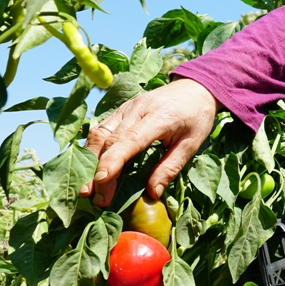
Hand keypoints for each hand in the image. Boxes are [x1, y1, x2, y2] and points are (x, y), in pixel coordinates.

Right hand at [83, 78, 217, 206]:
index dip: (113, 161)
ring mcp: (126, 107)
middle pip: (109, 140)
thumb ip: (171, 167)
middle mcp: (138, 109)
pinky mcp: (121, 109)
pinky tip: (92, 168)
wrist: (195, 87)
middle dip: (97, 170)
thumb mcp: (192, 144)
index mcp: (159, 116)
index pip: (130, 139)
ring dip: (90, 160)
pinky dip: (94, 149)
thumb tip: (152, 193)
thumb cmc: (196, 117)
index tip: (101, 182)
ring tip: (87, 188)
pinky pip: (101, 129)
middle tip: (94, 198)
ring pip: (99, 133)